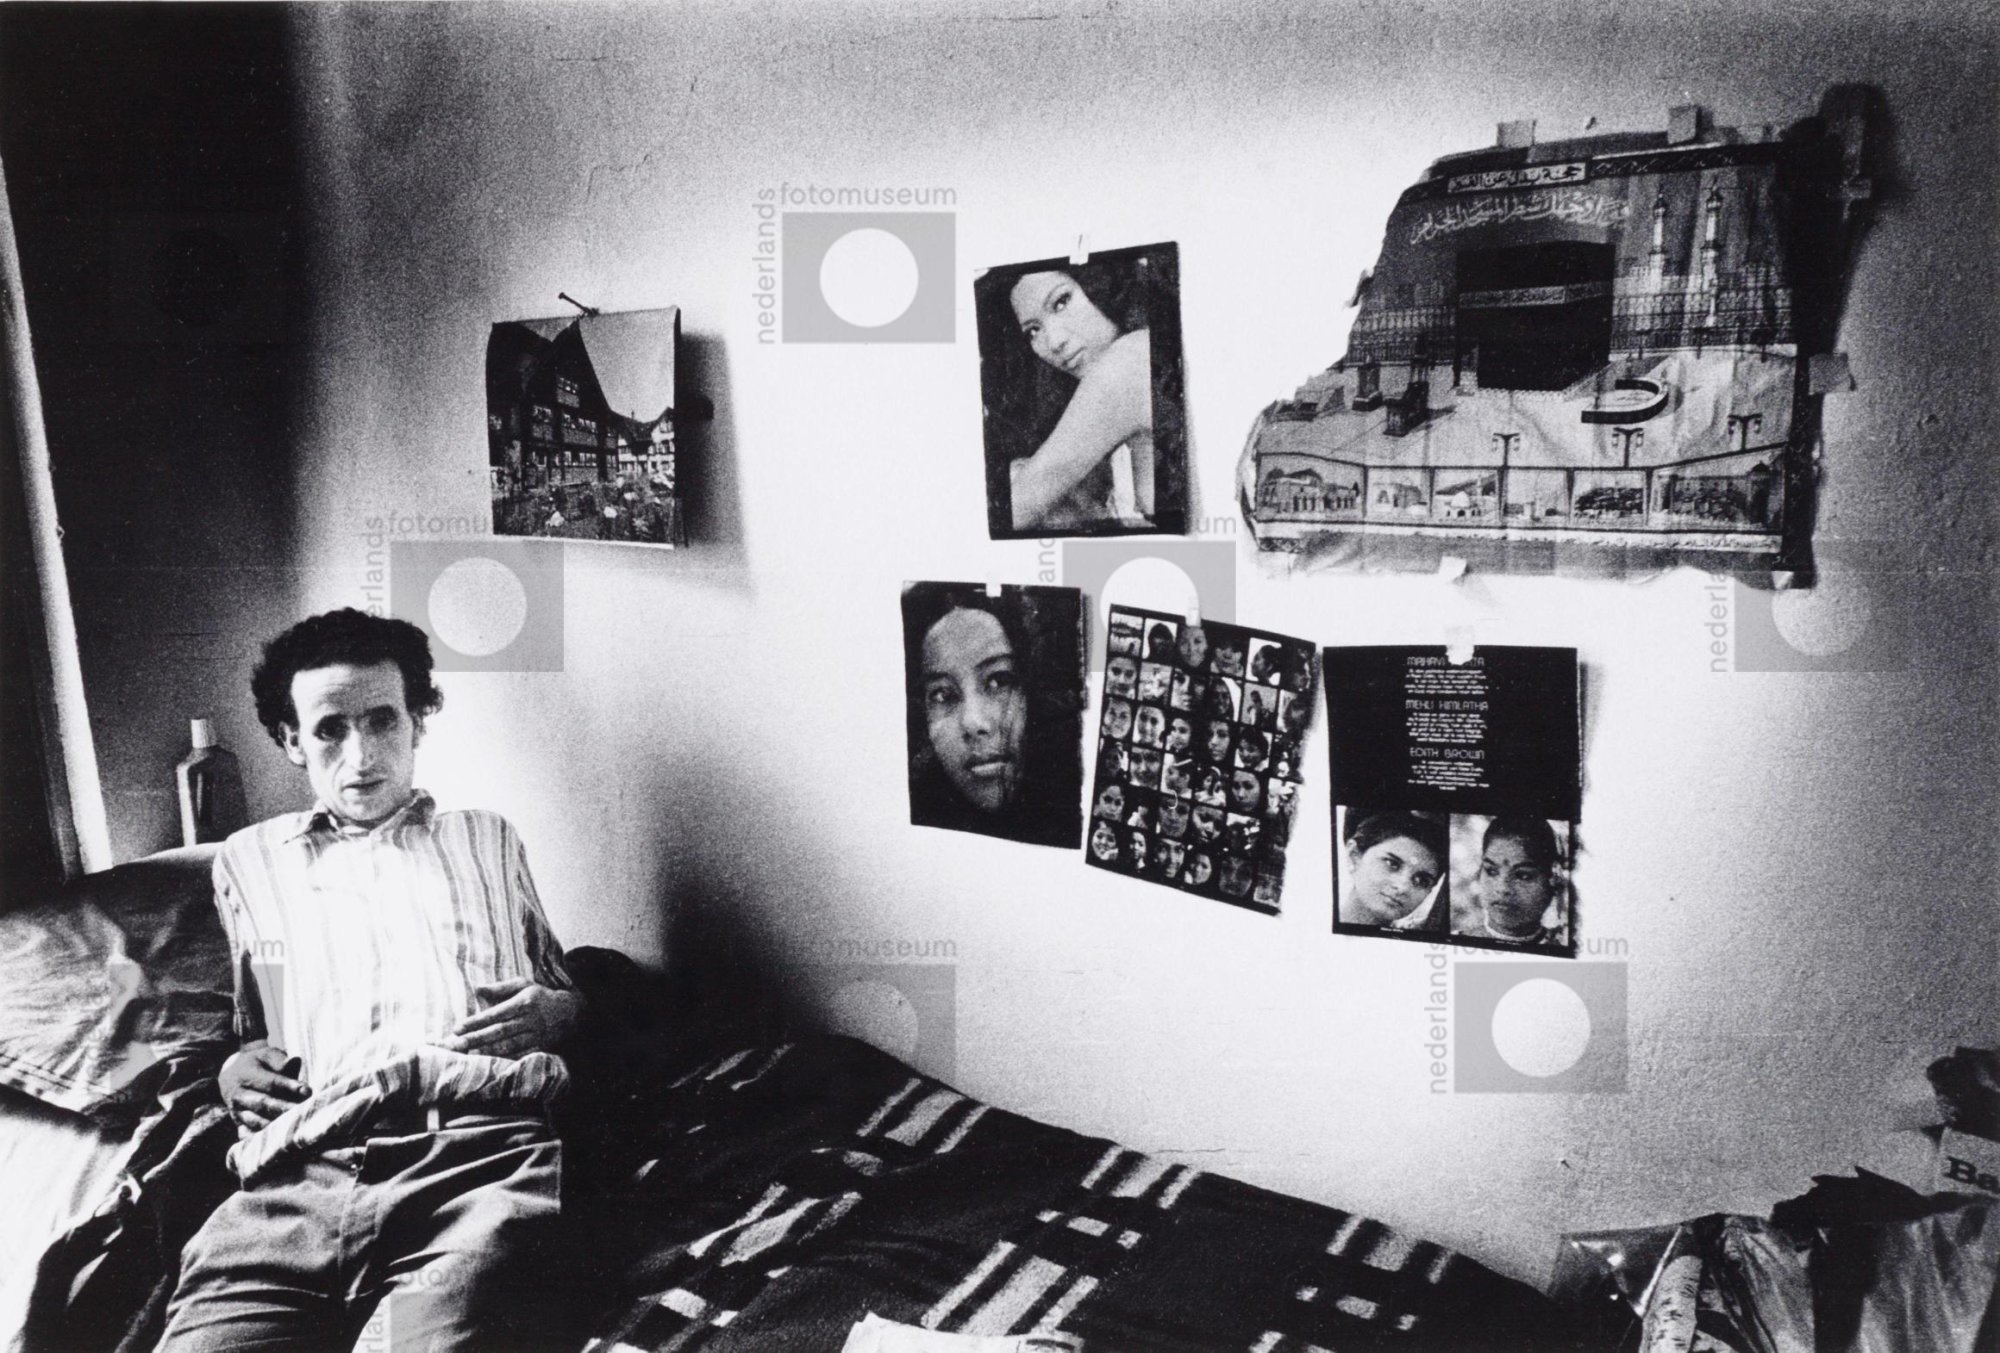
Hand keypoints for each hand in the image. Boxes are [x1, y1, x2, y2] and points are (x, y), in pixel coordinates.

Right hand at [219, 1041, 309, 1129]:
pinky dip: (261, 1138)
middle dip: (284, 1108)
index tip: (307, 1091)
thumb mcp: (267, 1055)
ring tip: (296, 1125)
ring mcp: (236, 1111)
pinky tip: (277, 1140)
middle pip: (262, 1103)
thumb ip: (280, 1060)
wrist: (232, 1074)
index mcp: (245, 1073)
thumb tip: (294, 1061)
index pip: (269, 1082)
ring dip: (275, 1124)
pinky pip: (247, 1134)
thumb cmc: (258, 1063)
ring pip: (255, 1120)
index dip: (289, 1086)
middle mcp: (237, 1094)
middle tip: (304, 1111)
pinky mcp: (238, 1123)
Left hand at [439, 980, 582, 1058]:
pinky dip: (504, 1059)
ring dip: (487, 1050)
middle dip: (476, 1038)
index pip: (495, 1014)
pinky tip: (490, 1061)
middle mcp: (530, 1019)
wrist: (571, 1012)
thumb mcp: (524, 985)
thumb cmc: (541, 996)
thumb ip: (501, 988)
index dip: (475, 1021)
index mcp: (524, 1002)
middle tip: (456, 1044)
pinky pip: (520, 1055)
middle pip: (499, 1031)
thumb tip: (478, 989)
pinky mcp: (540, 1048)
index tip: (457, 1028)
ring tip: (469, 1054)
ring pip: (508, 1045)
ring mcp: (536, 1035)